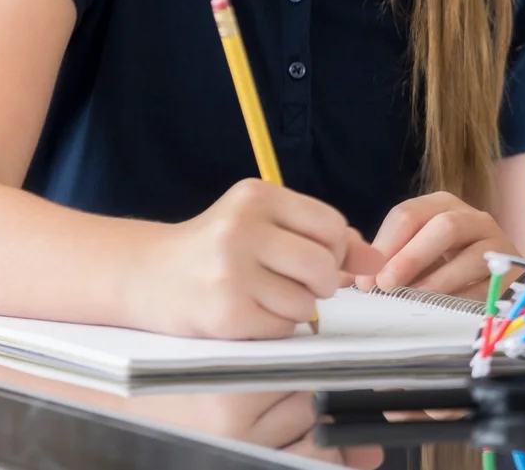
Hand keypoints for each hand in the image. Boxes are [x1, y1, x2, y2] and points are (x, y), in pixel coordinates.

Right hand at [135, 178, 384, 338]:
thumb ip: (321, 235)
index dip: (334, 250)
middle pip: (323, 265)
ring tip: (265, 297)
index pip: (331, 226)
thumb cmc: (216, 249)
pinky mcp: (226, 312)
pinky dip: (275, 328)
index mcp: (257, 196)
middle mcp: (243, 228)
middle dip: (319, 282)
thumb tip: (377, 259)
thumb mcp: (264, 225)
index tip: (314, 258)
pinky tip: (249, 314)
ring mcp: (232, 271)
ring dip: (296, 308)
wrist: (147, 275)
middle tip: (293, 282)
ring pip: (306, 302)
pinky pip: (282, 328)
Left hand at [358, 191, 520, 298]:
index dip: (383, 247)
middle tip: (384, 287)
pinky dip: (462, 297)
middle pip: (441, 225)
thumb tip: (343, 277)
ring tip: (412, 300)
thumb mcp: (414, 261)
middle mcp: (470, 217)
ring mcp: (495, 242)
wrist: (501, 283)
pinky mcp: (511, 270)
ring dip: (436, 279)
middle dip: (408, 257)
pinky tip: (443, 310)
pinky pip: (487, 282)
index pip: (407, 214)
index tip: (365, 281)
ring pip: (468, 252)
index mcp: (440, 206)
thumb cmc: (449, 269)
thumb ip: (381, 266)